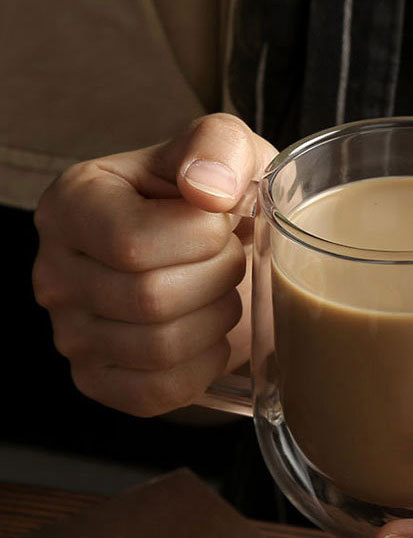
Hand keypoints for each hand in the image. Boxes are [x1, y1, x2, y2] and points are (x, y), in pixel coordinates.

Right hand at [33, 114, 275, 416]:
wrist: (217, 248)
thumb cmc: (215, 196)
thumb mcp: (225, 149)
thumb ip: (218, 146)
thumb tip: (208, 189)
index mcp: (73, 202)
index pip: (132, 242)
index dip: (201, 238)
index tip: (224, 221)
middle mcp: (55, 270)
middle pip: (149, 298)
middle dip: (218, 277)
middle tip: (231, 255)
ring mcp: (70, 332)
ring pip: (159, 348)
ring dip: (216, 318)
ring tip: (222, 288)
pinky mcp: (97, 380)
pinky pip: (159, 392)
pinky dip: (204, 364)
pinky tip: (210, 329)